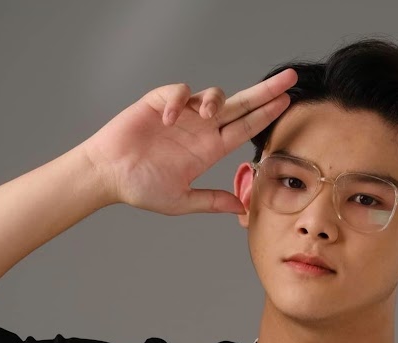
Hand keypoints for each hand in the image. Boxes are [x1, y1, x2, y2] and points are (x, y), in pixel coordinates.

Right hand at [81, 68, 296, 214]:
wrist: (108, 175)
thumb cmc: (140, 188)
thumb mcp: (181, 200)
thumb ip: (210, 201)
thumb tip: (240, 208)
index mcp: (208, 150)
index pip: (245, 129)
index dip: (266, 115)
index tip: (287, 103)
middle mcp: (200, 129)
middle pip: (240, 105)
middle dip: (265, 91)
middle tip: (289, 79)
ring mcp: (182, 114)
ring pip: (212, 95)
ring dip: (216, 100)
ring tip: (210, 114)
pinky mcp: (159, 103)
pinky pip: (178, 92)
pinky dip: (178, 101)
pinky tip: (169, 119)